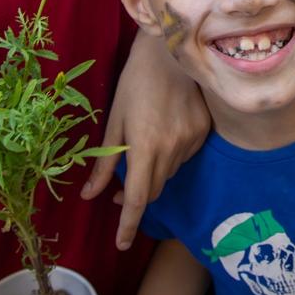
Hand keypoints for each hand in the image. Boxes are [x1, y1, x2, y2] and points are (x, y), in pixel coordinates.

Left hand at [81, 32, 210, 249]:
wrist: (170, 50)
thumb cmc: (135, 81)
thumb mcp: (114, 121)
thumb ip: (103, 162)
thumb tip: (89, 195)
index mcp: (145, 146)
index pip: (138, 198)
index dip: (128, 225)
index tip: (121, 243)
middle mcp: (172, 148)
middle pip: (155, 190)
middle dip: (137, 197)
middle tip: (119, 191)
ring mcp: (192, 140)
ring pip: (170, 173)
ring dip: (154, 174)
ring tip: (142, 151)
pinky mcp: (205, 130)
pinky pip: (185, 156)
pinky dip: (170, 157)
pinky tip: (163, 135)